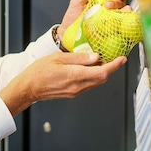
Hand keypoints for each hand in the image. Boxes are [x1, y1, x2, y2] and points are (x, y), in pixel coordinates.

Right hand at [0, 52, 126, 115]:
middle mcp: (78, 86)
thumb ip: (78, 58)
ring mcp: (75, 91)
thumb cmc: (38, 72)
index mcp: (75, 75)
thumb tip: (95, 56)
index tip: (122, 59)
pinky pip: (88, 84)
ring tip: (102, 61)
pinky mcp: (72, 93)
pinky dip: (93, 76)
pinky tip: (89, 68)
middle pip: (102, 78)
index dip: (114, 66)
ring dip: (101, 72)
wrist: (29, 88)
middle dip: (110, 68)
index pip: (101, 72)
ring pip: (96, 82)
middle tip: (114, 57)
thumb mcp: (57, 58)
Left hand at [57, 0, 130, 37]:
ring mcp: (110, 20)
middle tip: (108, 4)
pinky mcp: (110, 31)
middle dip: (119, 1)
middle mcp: (109, 10)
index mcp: (103, 0)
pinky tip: (121, 21)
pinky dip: (124, 24)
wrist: (67, 33)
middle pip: (123, 3)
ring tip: (115, 12)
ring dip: (123, 11)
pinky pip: (121, 27)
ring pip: (124, 14)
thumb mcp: (78, 0)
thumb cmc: (72, 16)